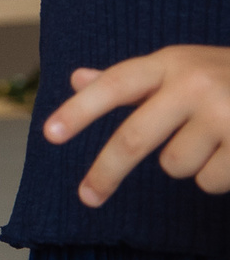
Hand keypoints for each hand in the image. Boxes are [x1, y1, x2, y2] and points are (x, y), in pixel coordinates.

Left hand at [43, 47, 229, 205]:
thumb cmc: (229, 78)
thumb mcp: (183, 68)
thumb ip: (134, 82)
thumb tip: (77, 78)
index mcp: (171, 62)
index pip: (115, 85)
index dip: (80, 110)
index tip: (48, 134)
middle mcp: (195, 84)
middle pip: (134, 139)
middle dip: (106, 172)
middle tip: (87, 197)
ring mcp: (224, 115)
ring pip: (175, 166)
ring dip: (189, 163)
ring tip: (216, 139)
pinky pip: (208, 181)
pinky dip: (218, 176)